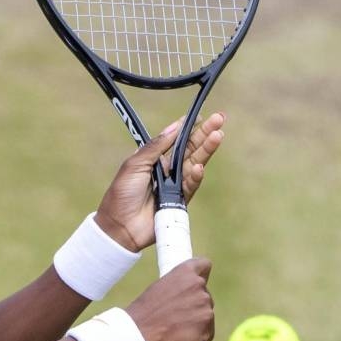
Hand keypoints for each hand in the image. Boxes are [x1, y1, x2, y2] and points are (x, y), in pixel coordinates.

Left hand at [94, 112, 225, 250]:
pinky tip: (199, 166)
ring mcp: (175, 185)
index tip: (199, 114)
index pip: (175, 140)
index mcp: (154, 159)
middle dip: (205, 133)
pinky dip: (195, 176)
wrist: (119, 226)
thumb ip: (154, 148)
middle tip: (220, 118)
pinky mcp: (180, 201)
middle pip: (190, 148)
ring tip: (218, 135)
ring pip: (195, 163)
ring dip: (207, 149)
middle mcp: (167, 170)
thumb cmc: (121, 194)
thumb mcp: (134, 165)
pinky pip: (191, 186)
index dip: (187, 127)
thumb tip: (173, 128)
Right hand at [125, 258, 214, 340]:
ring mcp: (206, 309)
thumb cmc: (144, 310)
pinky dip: (198, 334)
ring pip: (206, 313)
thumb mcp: (159, 286)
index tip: (194, 282)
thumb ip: (178, 285)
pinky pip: (207, 331)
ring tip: (177, 326)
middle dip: (195, 302)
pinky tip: (183, 336)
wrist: (140, 332)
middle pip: (205, 294)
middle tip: (177, 312)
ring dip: (197, 319)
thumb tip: (186, 293)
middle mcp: (199, 287)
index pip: (204, 264)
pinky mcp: (207, 329)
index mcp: (186, 272)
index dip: (201, 274)